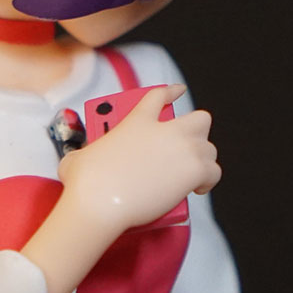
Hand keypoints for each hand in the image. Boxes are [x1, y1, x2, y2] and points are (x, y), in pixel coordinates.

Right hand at [57, 85, 220, 234]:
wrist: (101, 202)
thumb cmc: (86, 182)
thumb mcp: (78, 157)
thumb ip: (84, 153)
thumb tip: (78, 162)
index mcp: (137, 120)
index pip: (160, 95)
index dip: (172, 91)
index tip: (179, 90)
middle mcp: (164, 130)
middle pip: (199, 119)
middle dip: (196, 130)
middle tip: (186, 145)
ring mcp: (182, 149)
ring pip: (210, 147)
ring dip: (202, 159)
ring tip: (190, 173)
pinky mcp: (194, 171)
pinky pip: (214, 172)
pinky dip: (208, 180)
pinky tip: (198, 187)